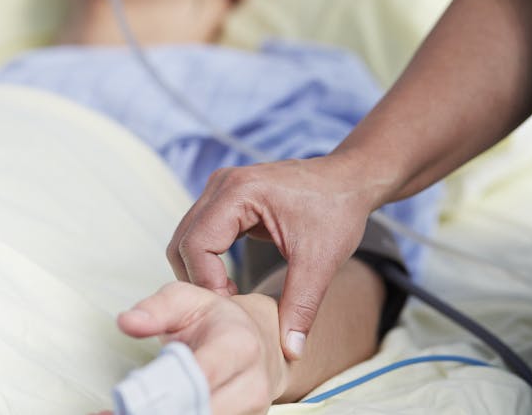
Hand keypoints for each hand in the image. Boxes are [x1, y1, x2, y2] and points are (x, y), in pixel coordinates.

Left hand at [114, 282, 288, 414]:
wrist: (258, 339)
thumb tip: (127, 322)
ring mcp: (253, 410)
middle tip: (123, 408)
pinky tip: (149, 412)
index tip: (128, 397)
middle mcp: (252, 383)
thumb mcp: (186, 300)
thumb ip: (156, 308)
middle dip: (158, 411)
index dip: (163, 392)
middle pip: (202, 412)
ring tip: (128, 411)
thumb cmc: (217, 320)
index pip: (201, 377)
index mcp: (239, 345)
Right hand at [166, 155, 378, 359]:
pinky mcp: (224, 198)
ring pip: (186, 239)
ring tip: (231, 297)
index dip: (206, 284)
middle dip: (199, 281)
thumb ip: (302, 306)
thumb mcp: (321, 260)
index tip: (232, 310)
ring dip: (201, 272)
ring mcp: (220, 189)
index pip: (196, 245)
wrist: (348, 179)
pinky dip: (208, 261)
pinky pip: (200, 234)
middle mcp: (222, 185)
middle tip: (228, 308)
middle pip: (183, 243)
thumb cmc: (337, 208)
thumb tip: (291, 352)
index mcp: (239, 191)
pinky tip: (231, 282)